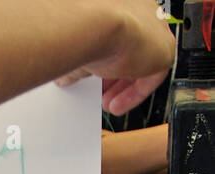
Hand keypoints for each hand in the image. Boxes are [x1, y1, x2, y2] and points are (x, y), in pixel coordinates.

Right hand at [56, 0, 174, 113]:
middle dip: (116, 78)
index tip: (95, 79)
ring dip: (124, 87)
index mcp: (123, 5)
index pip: (121, 37)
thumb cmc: (81, 26)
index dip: (107, 62)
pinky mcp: (164, 49)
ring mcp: (156, 28)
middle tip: (101, 94)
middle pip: (134, 51)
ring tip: (107, 103)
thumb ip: (80, 61)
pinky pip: (152, 77)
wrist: (93, 24)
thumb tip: (67, 76)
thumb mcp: (78, 47)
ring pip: (144, 63)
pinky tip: (118, 104)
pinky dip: (134, 94)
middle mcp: (142, 12)